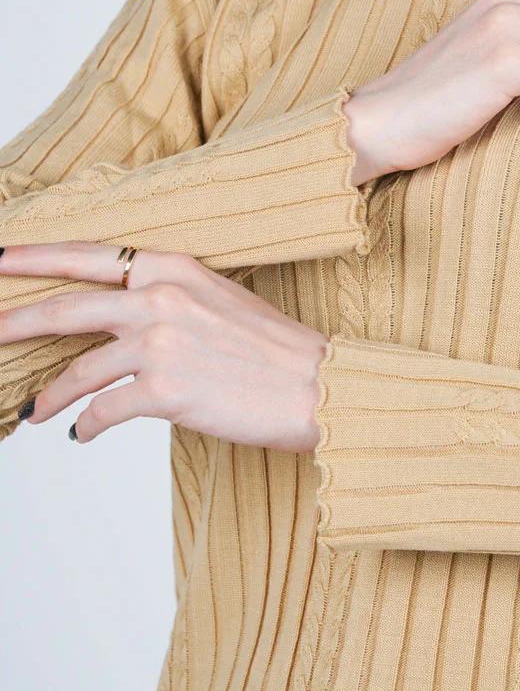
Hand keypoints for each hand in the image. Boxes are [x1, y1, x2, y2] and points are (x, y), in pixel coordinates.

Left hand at [0, 241, 328, 450]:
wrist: (318, 386)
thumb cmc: (274, 349)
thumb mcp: (219, 299)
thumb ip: (167, 298)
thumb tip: (119, 319)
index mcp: (174, 266)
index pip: (89, 256)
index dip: (36, 257)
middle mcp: (161, 297)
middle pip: (67, 308)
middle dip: (16, 322)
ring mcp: (161, 342)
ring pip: (79, 369)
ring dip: (48, 394)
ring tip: (32, 410)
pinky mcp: (166, 390)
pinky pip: (104, 410)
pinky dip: (86, 425)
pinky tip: (80, 434)